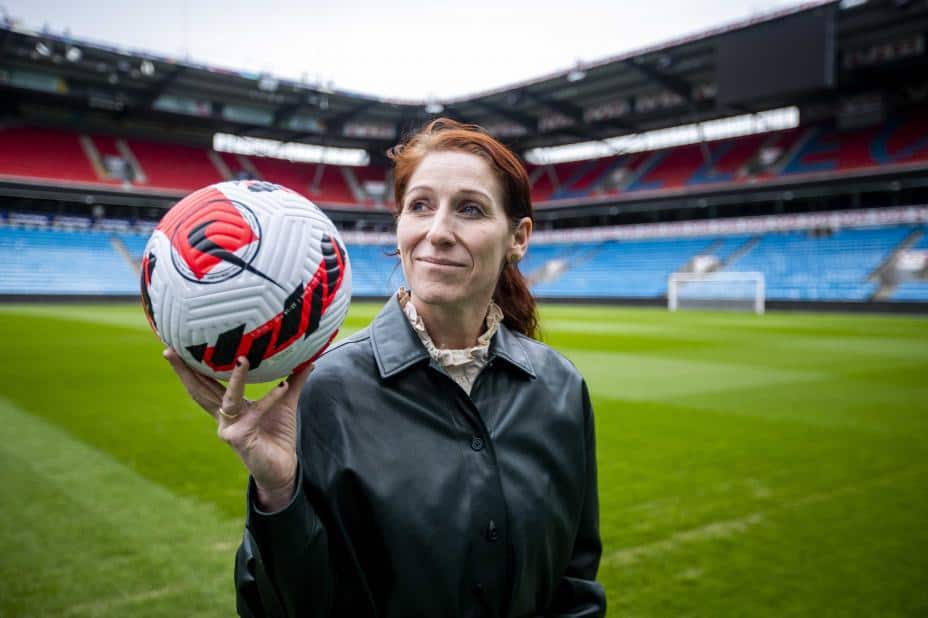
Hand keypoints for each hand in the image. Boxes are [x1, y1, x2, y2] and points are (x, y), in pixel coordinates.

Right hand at [163, 349, 312, 509]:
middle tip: (170, 349)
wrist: (284, 469)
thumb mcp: (285, 402)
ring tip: (242, 358)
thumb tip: (308, 359)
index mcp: (228, 407)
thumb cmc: (278, 435)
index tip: (176, 346)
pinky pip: (256, 413)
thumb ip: (294, 381)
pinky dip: (270, 399)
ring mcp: (229, 428)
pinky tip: (283, 387)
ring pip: (229, 398)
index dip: (190, 366)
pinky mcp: (240, 438)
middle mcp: (223, 416)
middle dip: (185, 370)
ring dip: (236, 378)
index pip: (204, 383)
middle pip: (200, 389)